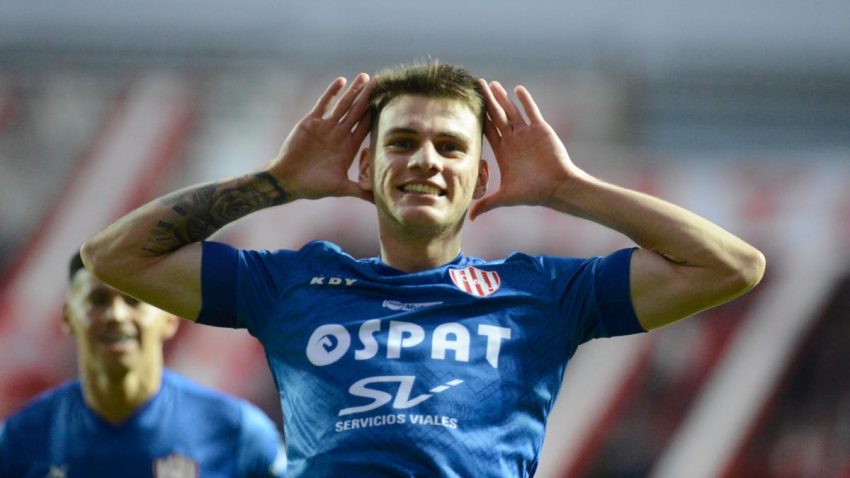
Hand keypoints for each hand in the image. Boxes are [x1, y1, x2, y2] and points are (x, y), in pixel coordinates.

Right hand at [269, 73, 376, 201]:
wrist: (288, 181)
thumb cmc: (313, 186)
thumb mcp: (341, 188)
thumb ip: (360, 190)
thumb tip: (378, 200)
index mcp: (349, 147)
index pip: (367, 127)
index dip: (377, 114)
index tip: (389, 102)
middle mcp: (339, 134)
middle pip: (358, 111)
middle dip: (369, 97)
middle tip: (382, 82)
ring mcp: (326, 127)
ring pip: (343, 105)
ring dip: (354, 91)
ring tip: (365, 77)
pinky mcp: (311, 122)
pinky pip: (324, 104)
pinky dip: (332, 93)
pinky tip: (342, 81)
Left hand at [470, 80, 586, 219]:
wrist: (558, 187)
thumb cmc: (534, 193)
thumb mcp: (506, 197)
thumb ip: (487, 203)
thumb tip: (470, 217)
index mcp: (503, 152)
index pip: (487, 131)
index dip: (478, 118)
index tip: (467, 106)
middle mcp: (513, 140)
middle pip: (497, 117)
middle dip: (487, 101)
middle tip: (477, 85)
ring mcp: (526, 134)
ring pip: (512, 111)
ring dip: (502, 98)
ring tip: (493, 84)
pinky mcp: (541, 130)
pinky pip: (531, 112)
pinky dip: (525, 100)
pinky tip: (517, 89)